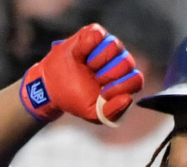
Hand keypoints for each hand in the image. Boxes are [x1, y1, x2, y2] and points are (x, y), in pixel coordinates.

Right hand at [19, 24, 143, 124]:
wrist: (51, 87)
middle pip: (127, 62)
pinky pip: (97, 35)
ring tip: (85, 66)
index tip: (103, 94)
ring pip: (113, 46)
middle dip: (107, 74)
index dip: (121, 87)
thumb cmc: (75, 98)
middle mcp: (119, 61)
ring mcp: (108, 45)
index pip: (135, 80)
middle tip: (94, 79)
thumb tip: (127, 98)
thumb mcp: (92, 112)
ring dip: (95, 60)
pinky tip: (79, 55)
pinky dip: (85, 47)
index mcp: (123, 80)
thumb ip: (112, 112)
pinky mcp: (94, 33)